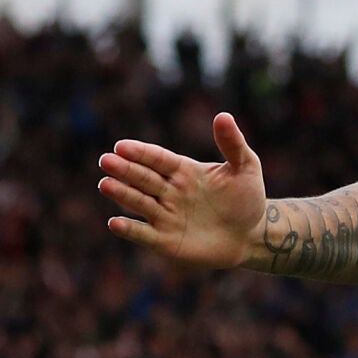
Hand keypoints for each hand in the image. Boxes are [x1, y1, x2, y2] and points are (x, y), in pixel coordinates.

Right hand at [99, 112, 266, 268]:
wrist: (252, 235)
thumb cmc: (247, 198)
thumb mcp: (246, 167)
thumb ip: (233, 143)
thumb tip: (223, 116)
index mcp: (184, 171)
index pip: (158, 159)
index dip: (141, 153)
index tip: (122, 146)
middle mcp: (169, 192)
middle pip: (143, 178)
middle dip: (125, 170)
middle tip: (106, 160)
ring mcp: (165, 216)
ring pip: (139, 203)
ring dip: (122, 194)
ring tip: (105, 183)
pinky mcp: (164, 241)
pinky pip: (143, 234)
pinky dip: (129, 229)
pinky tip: (114, 222)